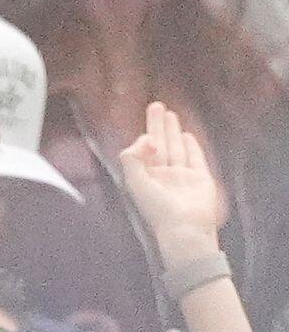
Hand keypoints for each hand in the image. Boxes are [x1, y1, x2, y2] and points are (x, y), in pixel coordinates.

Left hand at [120, 102, 226, 261]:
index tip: (148, 134)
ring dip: (173, 131)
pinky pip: (194, 158)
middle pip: (159, 145)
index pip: (142, 152)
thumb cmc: (158, 208)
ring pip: (176, 148)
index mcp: (145, 179)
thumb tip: (145, 139)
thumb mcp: (135, 182)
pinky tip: (186, 135)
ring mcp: (181, 177)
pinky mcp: (200, 179)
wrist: (185, 227)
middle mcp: (162, 176)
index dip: (144, 139)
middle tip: (156, 105)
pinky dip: (191, 146)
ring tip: (170, 113)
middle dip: (157, 125)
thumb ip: (132, 158)